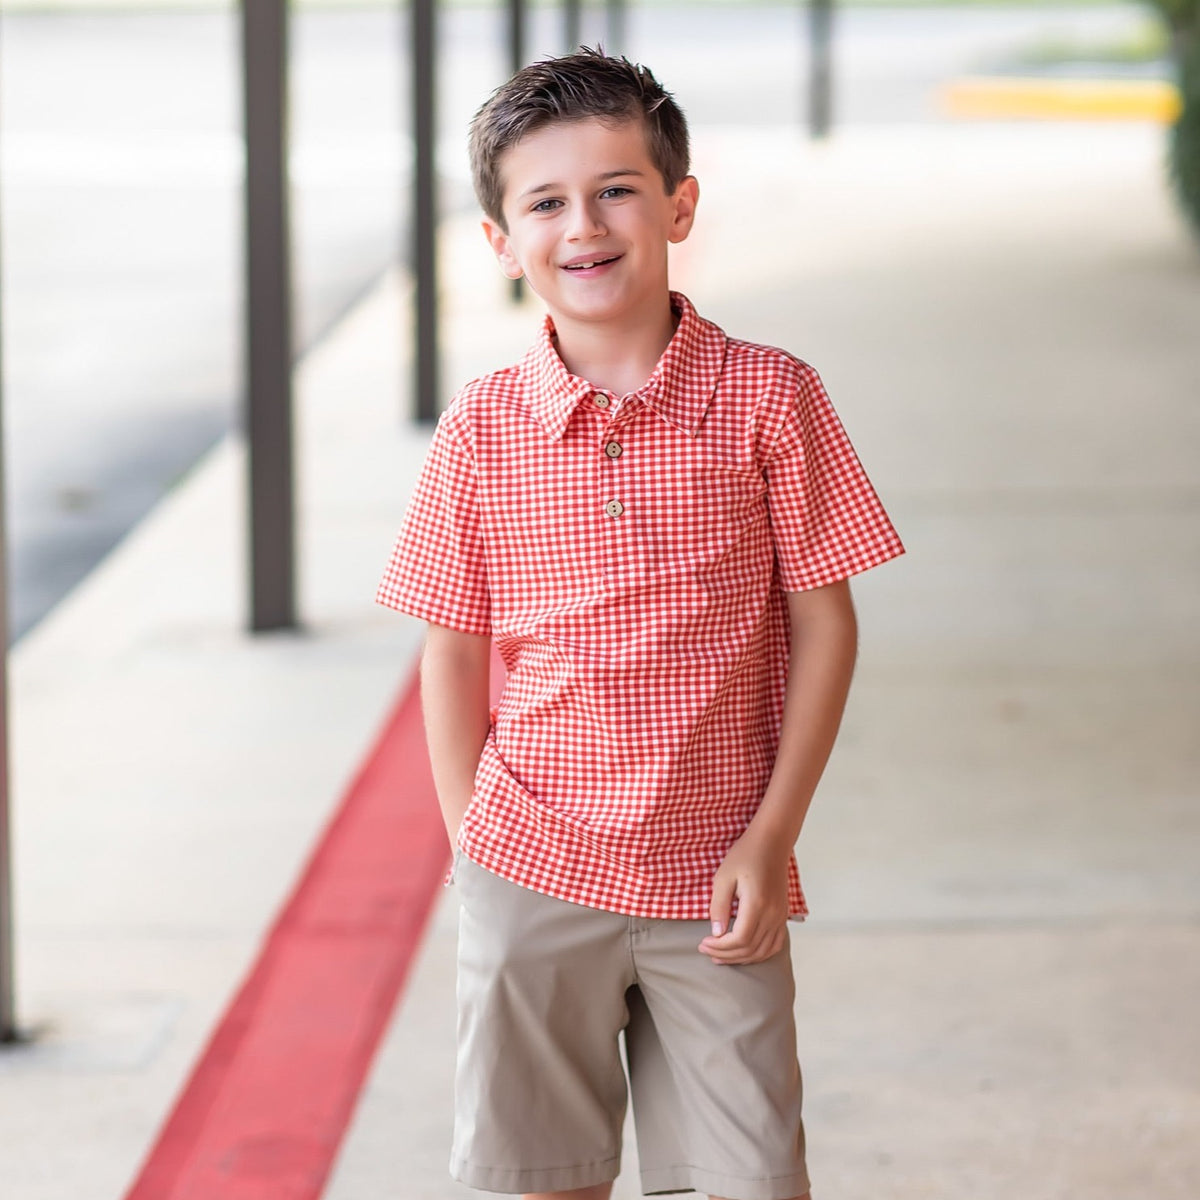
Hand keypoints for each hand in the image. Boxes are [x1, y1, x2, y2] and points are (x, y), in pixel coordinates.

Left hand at [698, 830, 790, 964]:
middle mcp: (773, 914)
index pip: (739, 939)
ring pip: (763, 951)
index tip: (703, 943)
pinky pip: (775, 945)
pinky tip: (743, 952)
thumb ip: (719, 907)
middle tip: (706, 950)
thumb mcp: (723, 877)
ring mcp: (781, 916)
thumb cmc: (744, 855)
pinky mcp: (783, 915)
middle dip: (725, 954)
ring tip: (720, 955)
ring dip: (740, 958)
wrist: (771, 842)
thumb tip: (716, 933)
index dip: (720, 947)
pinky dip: (759, 954)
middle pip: (750, 949)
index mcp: (757, 904)